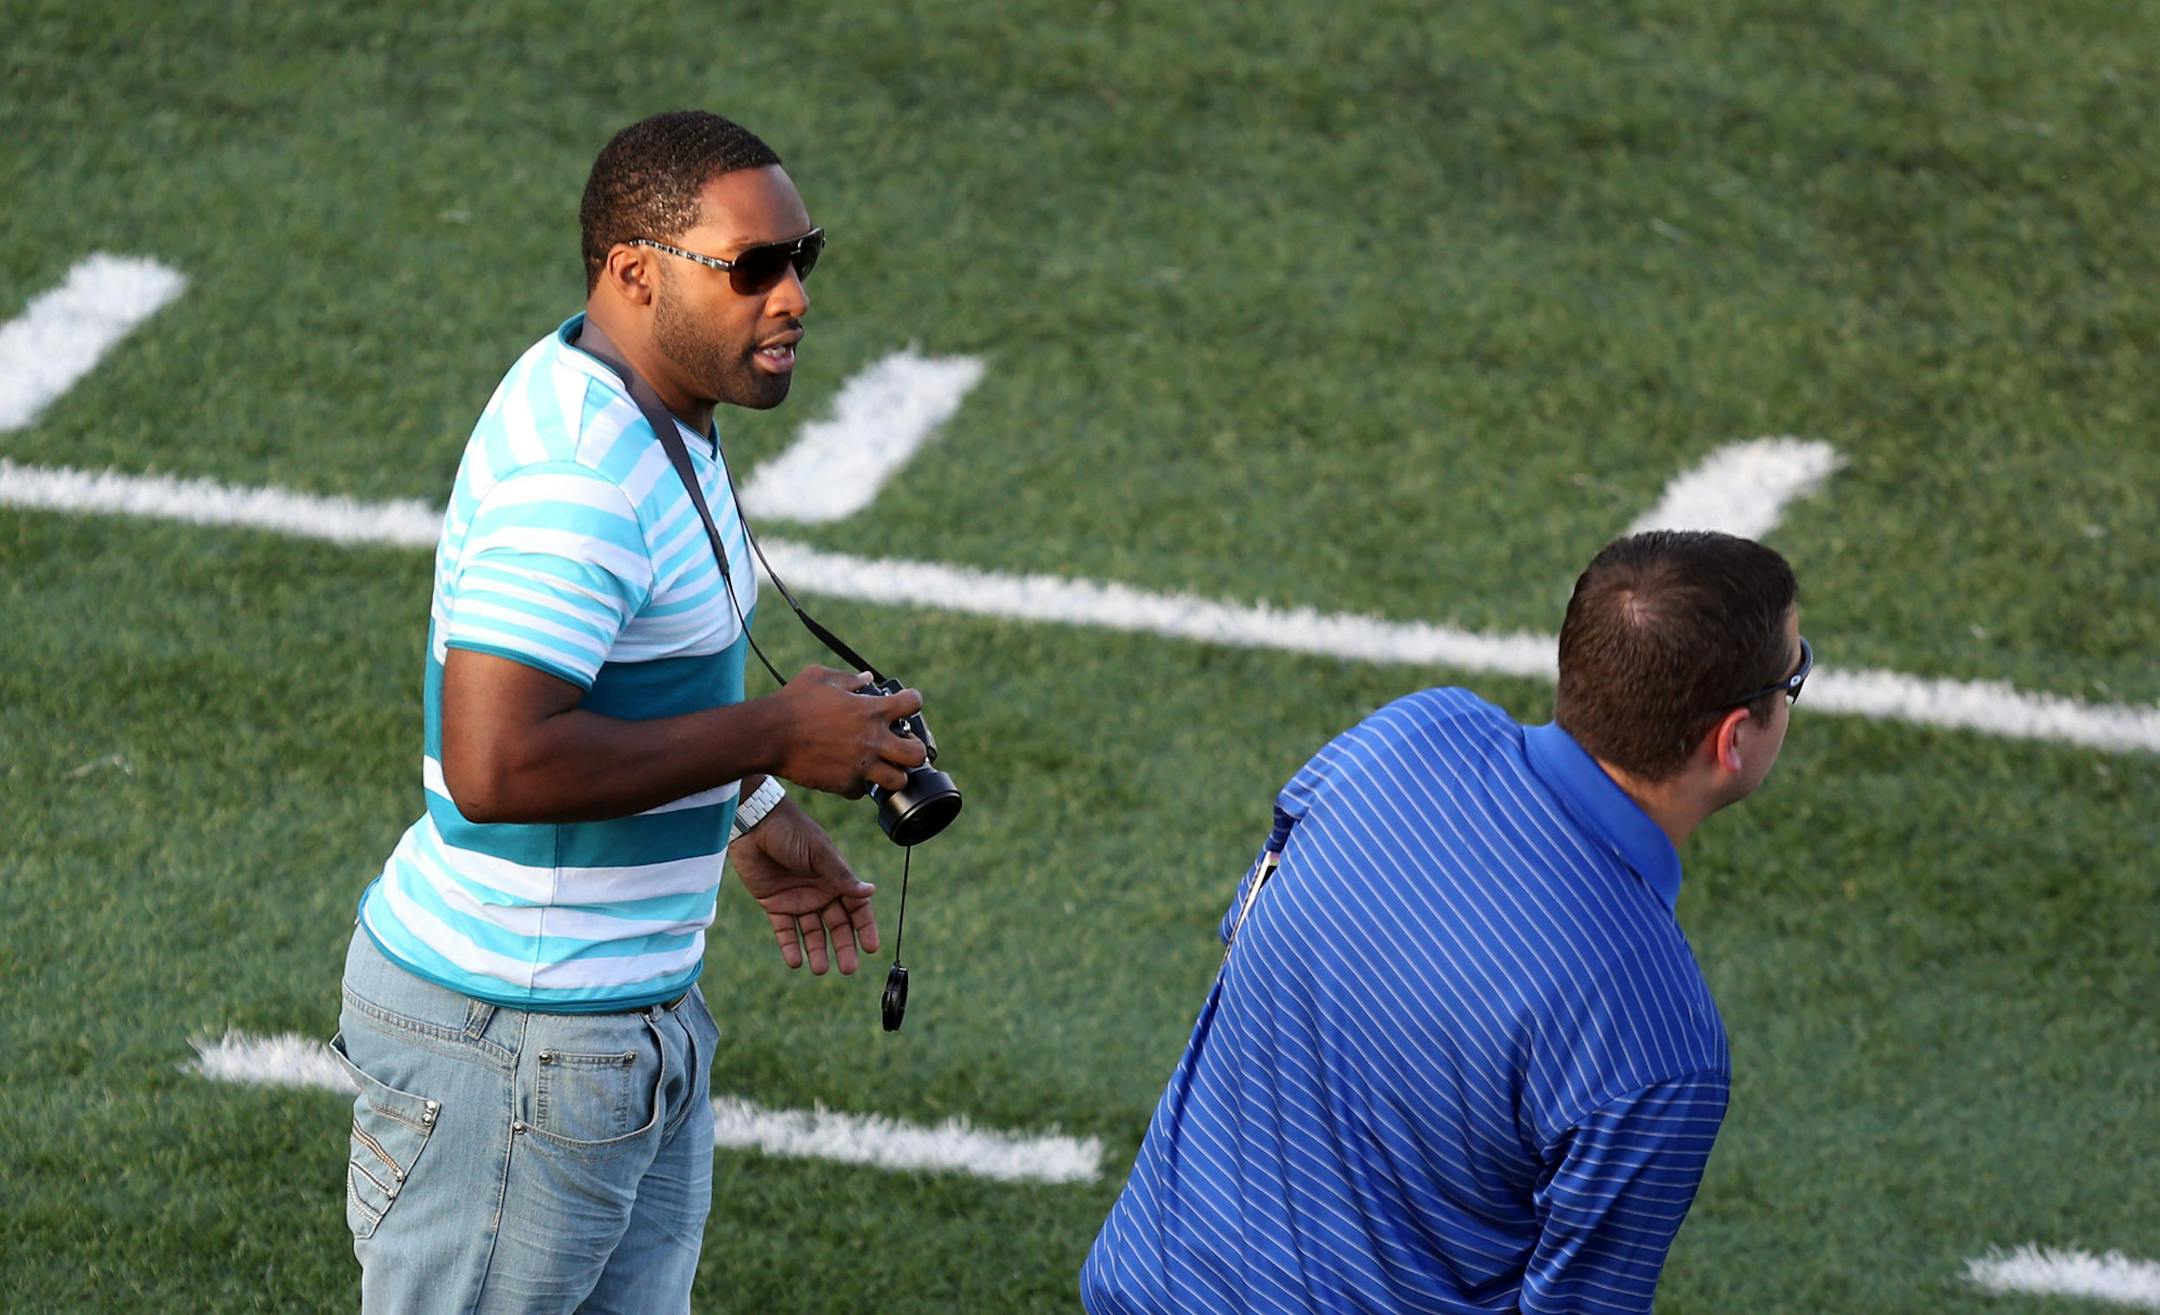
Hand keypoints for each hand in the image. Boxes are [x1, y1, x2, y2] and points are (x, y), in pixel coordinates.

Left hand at [729, 798, 879, 973]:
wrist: (753, 822)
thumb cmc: (791, 830)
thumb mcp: (819, 853)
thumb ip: (841, 876)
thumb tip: (871, 891)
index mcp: (836, 877)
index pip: (856, 908)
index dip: (864, 928)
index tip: (871, 948)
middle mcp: (820, 891)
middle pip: (836, 925)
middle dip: (843, 947)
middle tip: (848, 968)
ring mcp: (797, 899)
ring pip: (811, 932)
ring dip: (817, 950)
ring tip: (820, 970)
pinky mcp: (773, 904)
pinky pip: (784, 930)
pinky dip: (789, 946)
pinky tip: (795, 962)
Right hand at [769, 666, 928, 798]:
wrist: (770, 735)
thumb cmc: (793, 702)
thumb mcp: (820, 677)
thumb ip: (849, 679)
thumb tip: (867, 678)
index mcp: (871, 710)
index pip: (913, 703)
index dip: (912, 702)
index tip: (905, 705)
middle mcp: (872, 740)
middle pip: (917, 754)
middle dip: (914, 750)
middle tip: (901, 746)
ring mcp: (860, 765)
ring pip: (897, 780)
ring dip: (893, 773)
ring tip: (882, 766)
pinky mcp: (844, 784)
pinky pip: (863, 792)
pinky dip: (859, 786)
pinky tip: (851, 775)